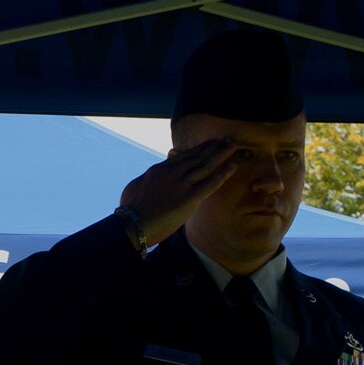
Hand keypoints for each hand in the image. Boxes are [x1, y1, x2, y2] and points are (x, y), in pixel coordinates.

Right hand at [117, 138, 239, 246]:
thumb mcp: (134, 188)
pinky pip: (210, 183)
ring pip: (206, 165)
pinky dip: (223, 173)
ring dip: (221, 154)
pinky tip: (233, 166)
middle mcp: (172, 173)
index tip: (209, 144)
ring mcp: (181, 185)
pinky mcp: (189, 198)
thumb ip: (146, 179)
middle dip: (213, 147)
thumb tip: (149, 175)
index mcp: (159, 170)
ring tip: (233, 145)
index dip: (198, 149)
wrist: (131, 225)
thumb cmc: (129, 212)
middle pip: (197, 156)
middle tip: (226, 139)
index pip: (183, 157)